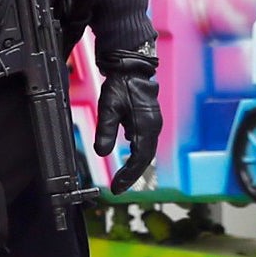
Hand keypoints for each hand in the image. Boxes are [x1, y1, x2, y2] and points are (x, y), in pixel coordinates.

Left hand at [95, 51, 162, 194]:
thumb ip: (106, 131)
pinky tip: (129, 161)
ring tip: (122, 180)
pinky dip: (138, 157)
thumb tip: (102, 152)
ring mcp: (153, 124)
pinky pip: (146, 144)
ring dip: (136, 167)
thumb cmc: (122, 86)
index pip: (139, 158)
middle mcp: (153, 127)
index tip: (116, 188)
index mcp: (145, 126)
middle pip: (145, 158)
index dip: (128, 176)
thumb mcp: (108, 108)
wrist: (133, 68)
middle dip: (132, 175)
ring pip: (147, 152)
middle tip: (118, 188)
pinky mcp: (150, 121)